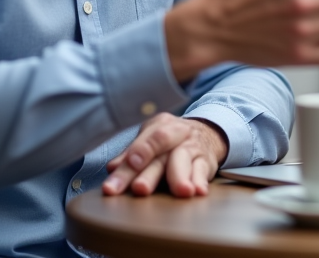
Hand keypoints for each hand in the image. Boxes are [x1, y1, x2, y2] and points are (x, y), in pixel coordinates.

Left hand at [102, 114, 226, 196]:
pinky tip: (198, 192)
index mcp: (162, 126)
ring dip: (180, 177)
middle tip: (139, 189)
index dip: (140, 151)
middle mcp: (179, 135)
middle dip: (150, 174)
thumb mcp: (152, 138)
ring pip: (184, 160)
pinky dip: (200, 181)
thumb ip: (132, 153)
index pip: (150, 138)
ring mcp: (194, 148)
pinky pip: (203, 171)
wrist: (207, 132)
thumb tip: (111, 168)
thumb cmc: (171, 140)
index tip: (126, 166)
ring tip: (180, 192)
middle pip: (162, 155)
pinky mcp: (206, 163)